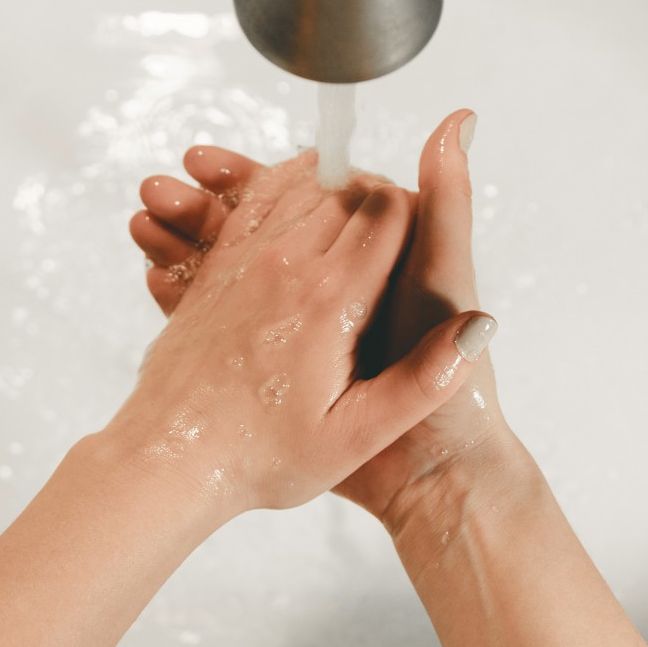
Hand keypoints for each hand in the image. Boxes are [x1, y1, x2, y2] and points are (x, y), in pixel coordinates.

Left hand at [118, 149, 492, 518]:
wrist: (170, 459)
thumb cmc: (263, 457)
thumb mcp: (355, 437)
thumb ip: (423, 383)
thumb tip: (477, 328)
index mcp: (331, 301)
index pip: (390, 211)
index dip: (416, 211)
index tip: (422, 237)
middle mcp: (286, 266)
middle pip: (347, 189)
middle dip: (377, 200)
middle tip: (392, 234)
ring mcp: (245, 261)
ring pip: (300, 187)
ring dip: (331, 191)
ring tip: (352, 219)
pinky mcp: (216, 269)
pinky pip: (253, 202)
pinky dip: (280, 192)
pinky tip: (297, 211)